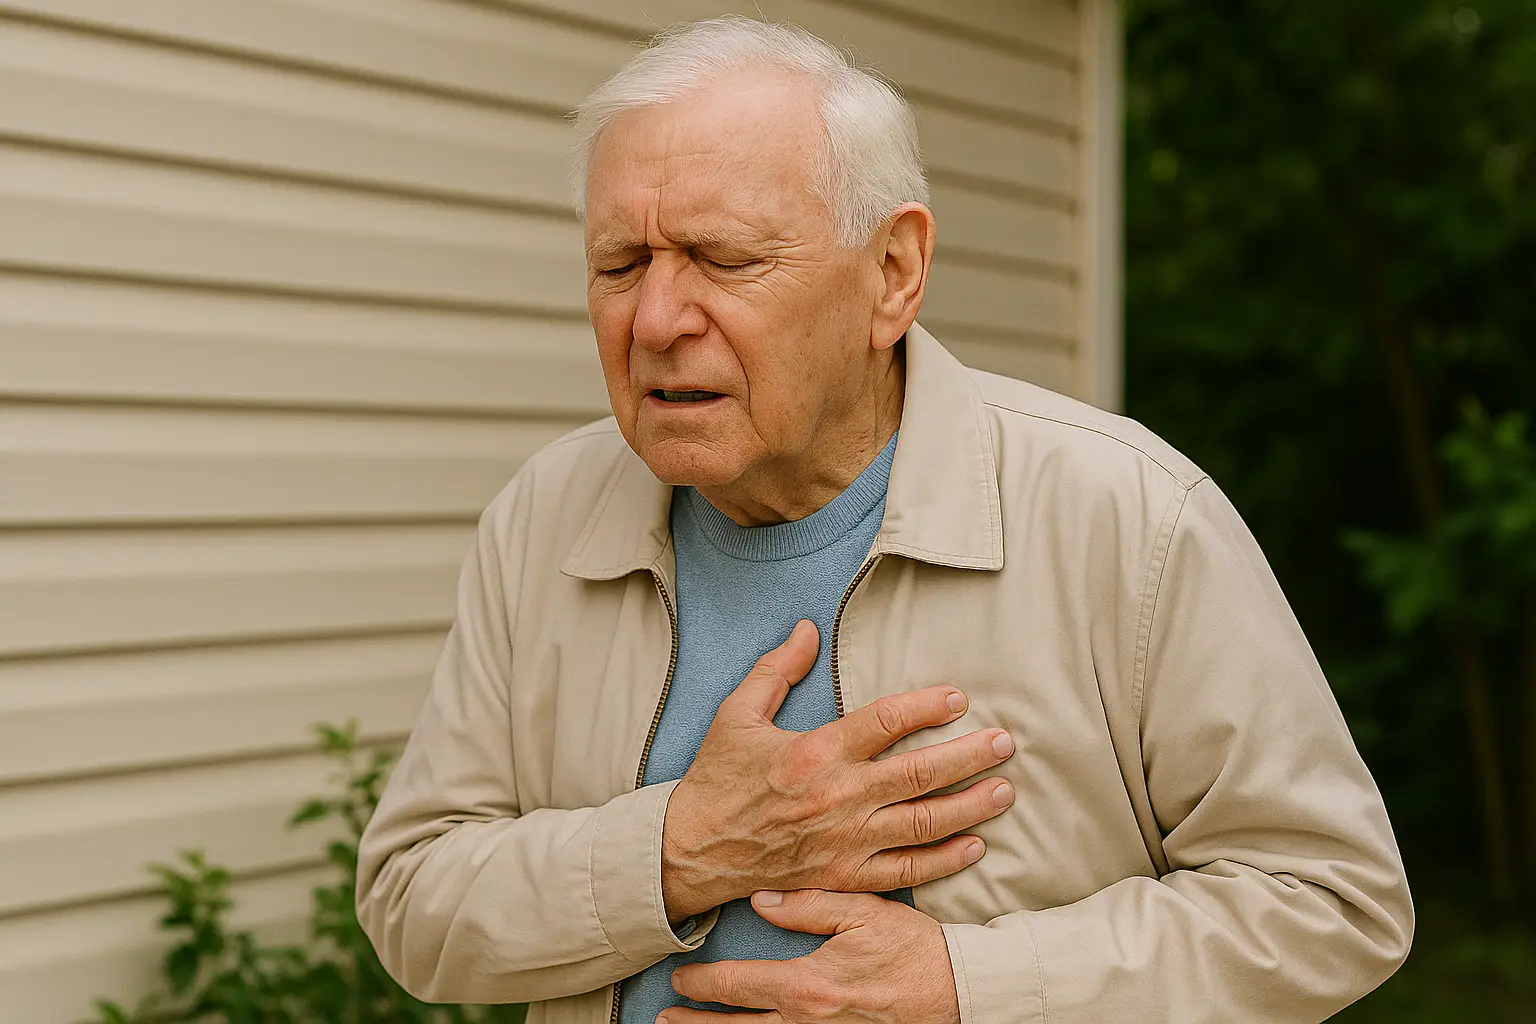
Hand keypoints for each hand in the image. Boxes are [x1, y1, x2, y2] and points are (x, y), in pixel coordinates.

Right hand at [662, 619, 1014, 921]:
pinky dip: (944, 860)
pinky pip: (906, 871)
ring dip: (969, 806)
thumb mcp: (737, 714)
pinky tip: (974, 845)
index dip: (927, 707)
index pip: (885, 721)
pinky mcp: (845, 875)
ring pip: (923, 823)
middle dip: (968, 756)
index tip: (958, 698)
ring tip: (1005, 789)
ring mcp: (845, 841)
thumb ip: (777, 669)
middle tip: (1005, 743)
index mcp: (815, 751)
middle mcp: (837, 796)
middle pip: (919, 773)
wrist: (692, 850)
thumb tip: (808, 628)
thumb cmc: (717, 779)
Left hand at [663, 889, 959, 1022]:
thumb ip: (808, 905)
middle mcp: (808, 1023)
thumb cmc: (915, 949)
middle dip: (697, 1023)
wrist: (961, 991)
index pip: (738, 985)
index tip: (679, 978)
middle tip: (665, 1016)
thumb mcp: (863, 912)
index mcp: (808, 986)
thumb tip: (759, 900)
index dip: (702, 983)